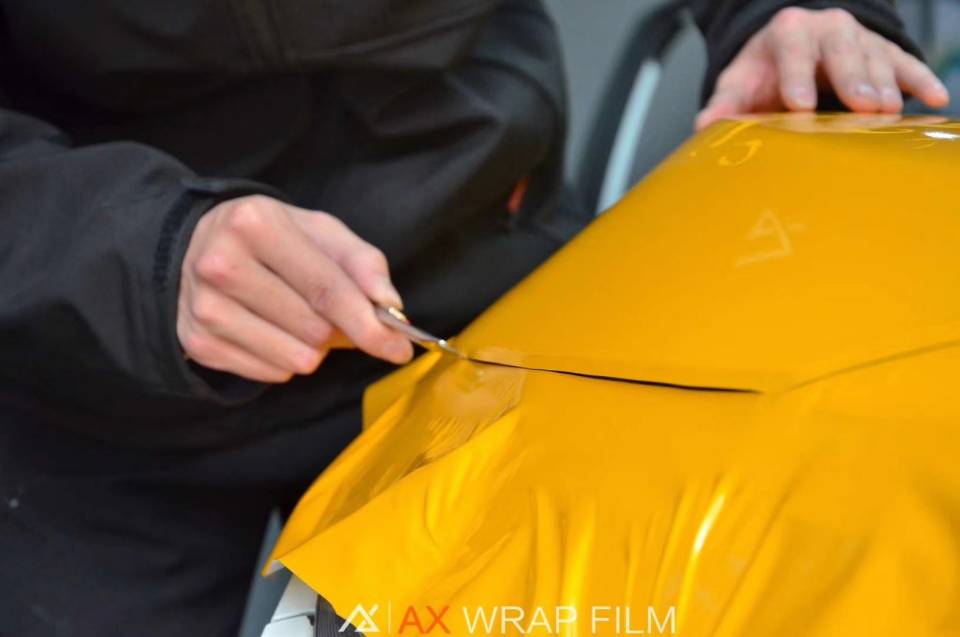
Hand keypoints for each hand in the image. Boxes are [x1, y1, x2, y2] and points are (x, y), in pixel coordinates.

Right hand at [177, 195, 413, 382]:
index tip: (401, 347)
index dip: (370, 324)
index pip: (327, 289)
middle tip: (327, 311)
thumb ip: (362, 262)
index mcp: (256, 225)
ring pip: (297, 359)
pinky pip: (272, 374)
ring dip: (312, 347)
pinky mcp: (198, 342)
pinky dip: (284, 358)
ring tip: (295, 317)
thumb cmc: (273, 238)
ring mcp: (204, 308)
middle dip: (338, 329)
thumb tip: (390, 306)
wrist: (197, 245)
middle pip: (316, 329)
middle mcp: (221, 265)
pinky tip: (269, 329)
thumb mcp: (319, 231)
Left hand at [696, 7, 949, 129]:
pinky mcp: (883, 51)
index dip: (797, 76)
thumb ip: (725, 103)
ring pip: (876, 57)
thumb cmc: (766, 69)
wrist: (792, 46)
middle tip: (861, 105)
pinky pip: (905, 63)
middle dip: (852, 77)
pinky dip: (920, 80)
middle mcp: (827, 28)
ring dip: (885, 84)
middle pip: (843, 49)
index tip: (800, 105)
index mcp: (788, 33)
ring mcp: (859, 38)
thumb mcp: (740, 81)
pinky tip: (935, 100)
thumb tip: (705, 126)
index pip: (793, 50)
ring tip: (889, 111)